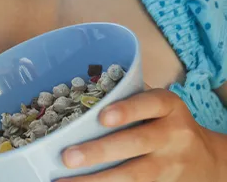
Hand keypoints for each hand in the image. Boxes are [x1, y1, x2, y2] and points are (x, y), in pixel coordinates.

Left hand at [58, 89, 225, 181]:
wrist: (207, 159)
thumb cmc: (164, 124)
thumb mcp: (157, 106)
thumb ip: (126, 99)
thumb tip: (74, 98)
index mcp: (168, 106)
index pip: (150, 104)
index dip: (127, 110)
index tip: (102, 117)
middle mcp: (173, 134)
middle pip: (136, 142)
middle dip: (100, 151)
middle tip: (68, 157)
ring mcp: (170, 164)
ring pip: (134, 174)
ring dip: (98, 179)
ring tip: (65, 181)